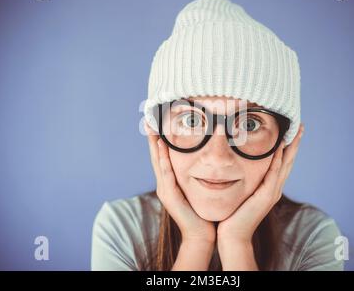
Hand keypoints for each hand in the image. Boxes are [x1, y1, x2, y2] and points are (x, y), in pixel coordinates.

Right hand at [145, 121, 216, 244]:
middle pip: (156, 156)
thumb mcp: (196, 189)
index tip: (157, 123)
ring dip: (154, 144)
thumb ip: (195, 176)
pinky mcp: (170, 196)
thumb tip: (205, 160)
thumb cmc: (202, 212)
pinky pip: (166, 174)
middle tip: (148, 119)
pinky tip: (162, 147)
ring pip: (158, 162)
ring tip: (152, 128)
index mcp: (169, 182)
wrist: (201, 234)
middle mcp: (164, 184)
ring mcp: (165, 190)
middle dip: (152, 138)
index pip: (162, 157)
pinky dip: (163, 159)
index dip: (158, 140)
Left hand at [217, 123, 304, 244]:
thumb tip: (237, 164)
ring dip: (291, 147)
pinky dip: (278, 160)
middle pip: (289, 161)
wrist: (233, 235)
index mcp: (270, 187)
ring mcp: (272, 192)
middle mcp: (275, 188)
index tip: (291, 130)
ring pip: (285, 165)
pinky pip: (273, 174)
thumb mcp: (242, 192)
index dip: (288, 147)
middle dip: (295, 143)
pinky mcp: (266, 196)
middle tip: (300, 126)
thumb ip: (245, 180)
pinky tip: (281, 147)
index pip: (282, 163)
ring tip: (296, 132)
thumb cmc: (234, 214)